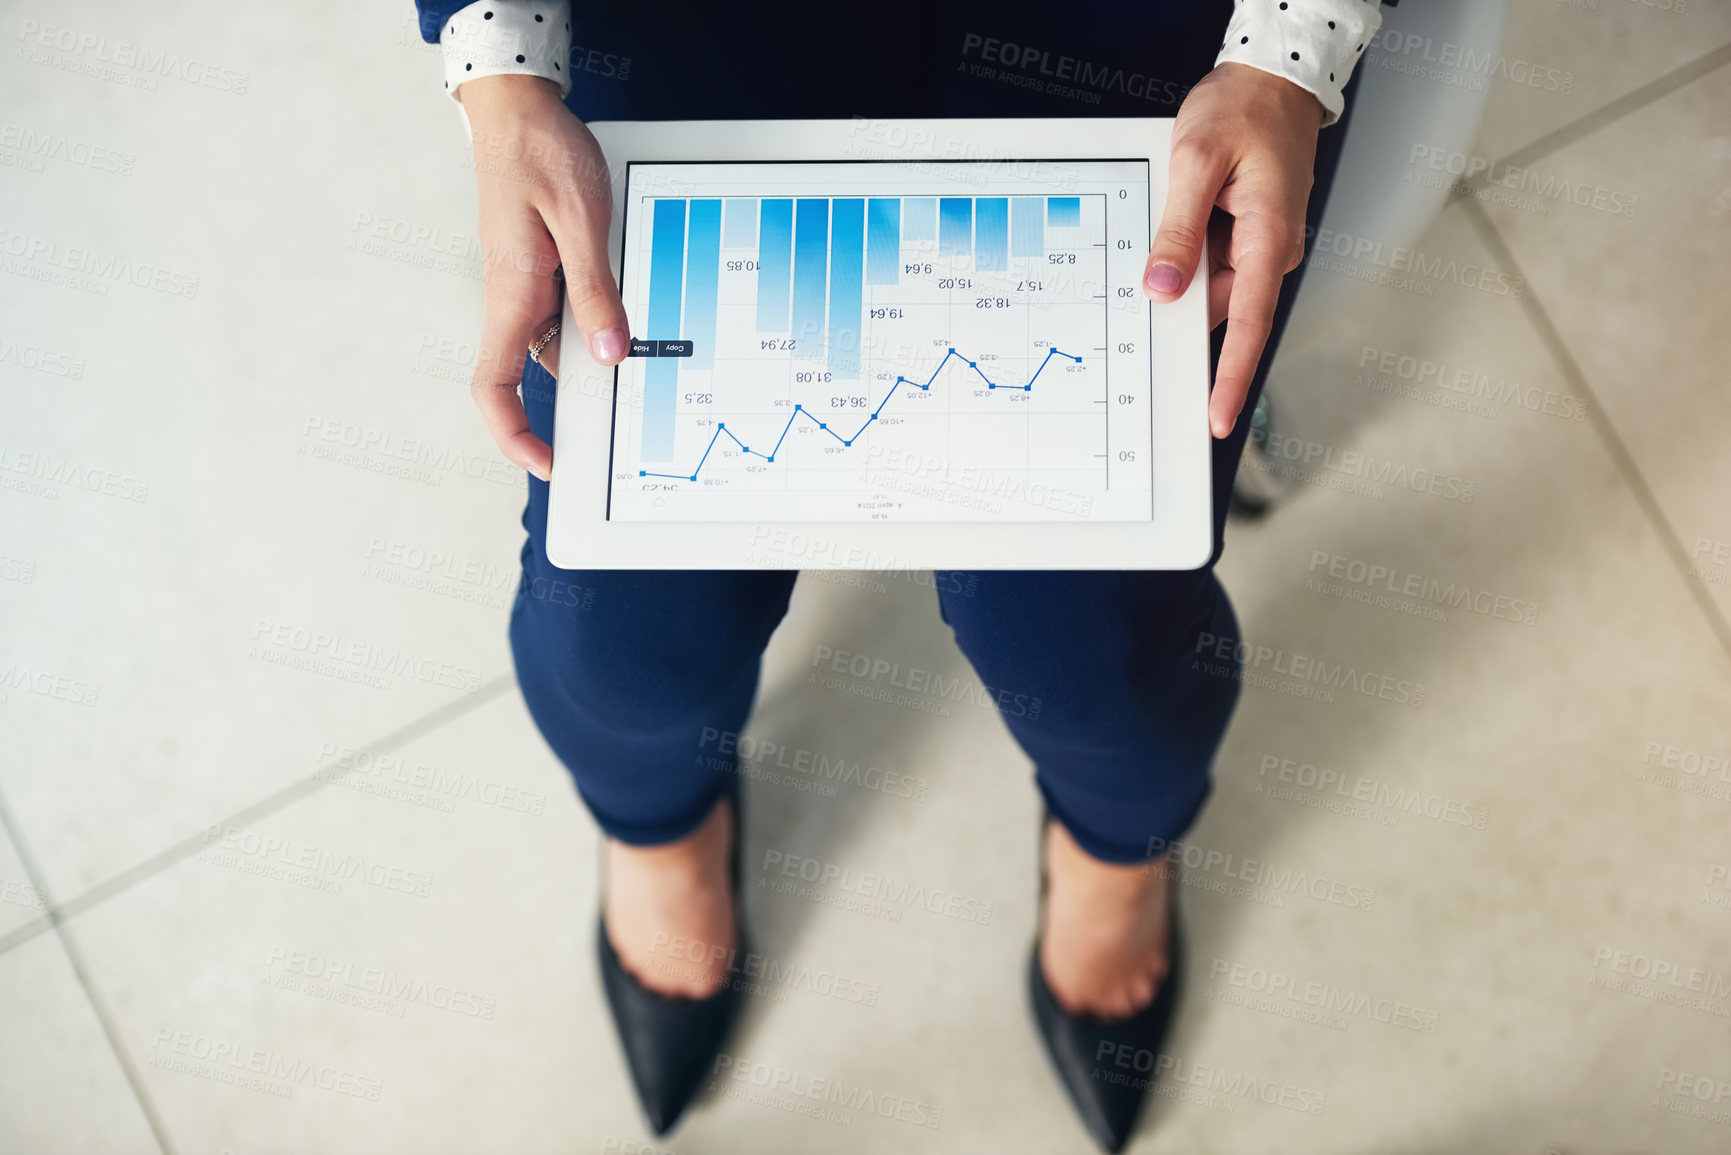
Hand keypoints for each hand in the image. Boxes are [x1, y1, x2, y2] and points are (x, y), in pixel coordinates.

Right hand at [458, 75, 627, 480]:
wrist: (517, 104)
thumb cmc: (541, 150)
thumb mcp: (581, 220)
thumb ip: (595, 290)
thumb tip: (610, 353)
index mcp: (511, 292)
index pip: (492, 386)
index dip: (512, 434)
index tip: (546, 462)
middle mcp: (512, 296)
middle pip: (528, 376)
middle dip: (568, 406)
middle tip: (619, 428)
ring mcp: (525, 283)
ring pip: (552, 344)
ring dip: (587, 361)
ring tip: (637, 370)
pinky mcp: (540, 268)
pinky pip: (564, 312)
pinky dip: (593, 325)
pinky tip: (627, 319)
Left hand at [1143, 62, 1323, 438]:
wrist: (1274, 77)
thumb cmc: (1244, 108)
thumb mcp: (1196, 162)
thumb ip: (1179, 230)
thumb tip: (1163, 287)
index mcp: (1268, 237)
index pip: (1248, 324)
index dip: (1229, 376)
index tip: (1217, 416)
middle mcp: (1270, 250)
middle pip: (1219, 307)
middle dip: (1182, 307)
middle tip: (1148, 283)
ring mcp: (1259, 245)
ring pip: (1210, 284)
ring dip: (1183, 269)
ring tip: (1174, 210)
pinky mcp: (1247, 235)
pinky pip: (1211, 262)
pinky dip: (1187, 255)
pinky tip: (1176, 223)